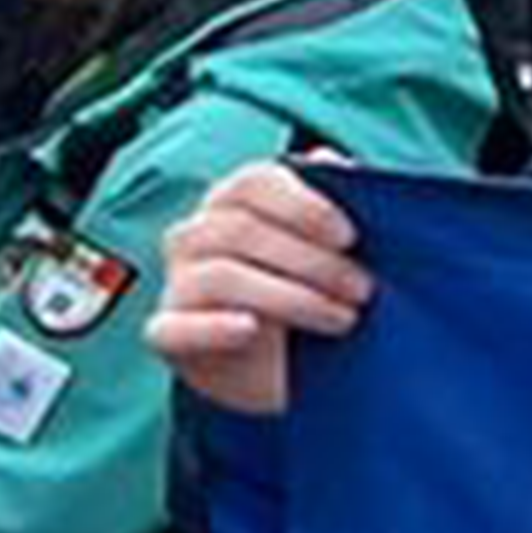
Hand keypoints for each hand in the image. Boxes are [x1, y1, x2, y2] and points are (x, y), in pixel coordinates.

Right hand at [148, 159, 375, 411]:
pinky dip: (214, 327)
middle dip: (312, 261)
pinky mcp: (168, 334)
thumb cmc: (312, 298)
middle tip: (363, 289)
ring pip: (222, 276)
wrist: (286, 372)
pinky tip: (250, 329)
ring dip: (291, 297)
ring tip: (342, 318)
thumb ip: (335, 207)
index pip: (253, 182)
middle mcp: (195, 236)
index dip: (303, 205)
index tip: (350, 237)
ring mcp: (177, 285)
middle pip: (241, 230)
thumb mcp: (333, 255)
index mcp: (232, 204)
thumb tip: (330, 159)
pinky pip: (176, 327)